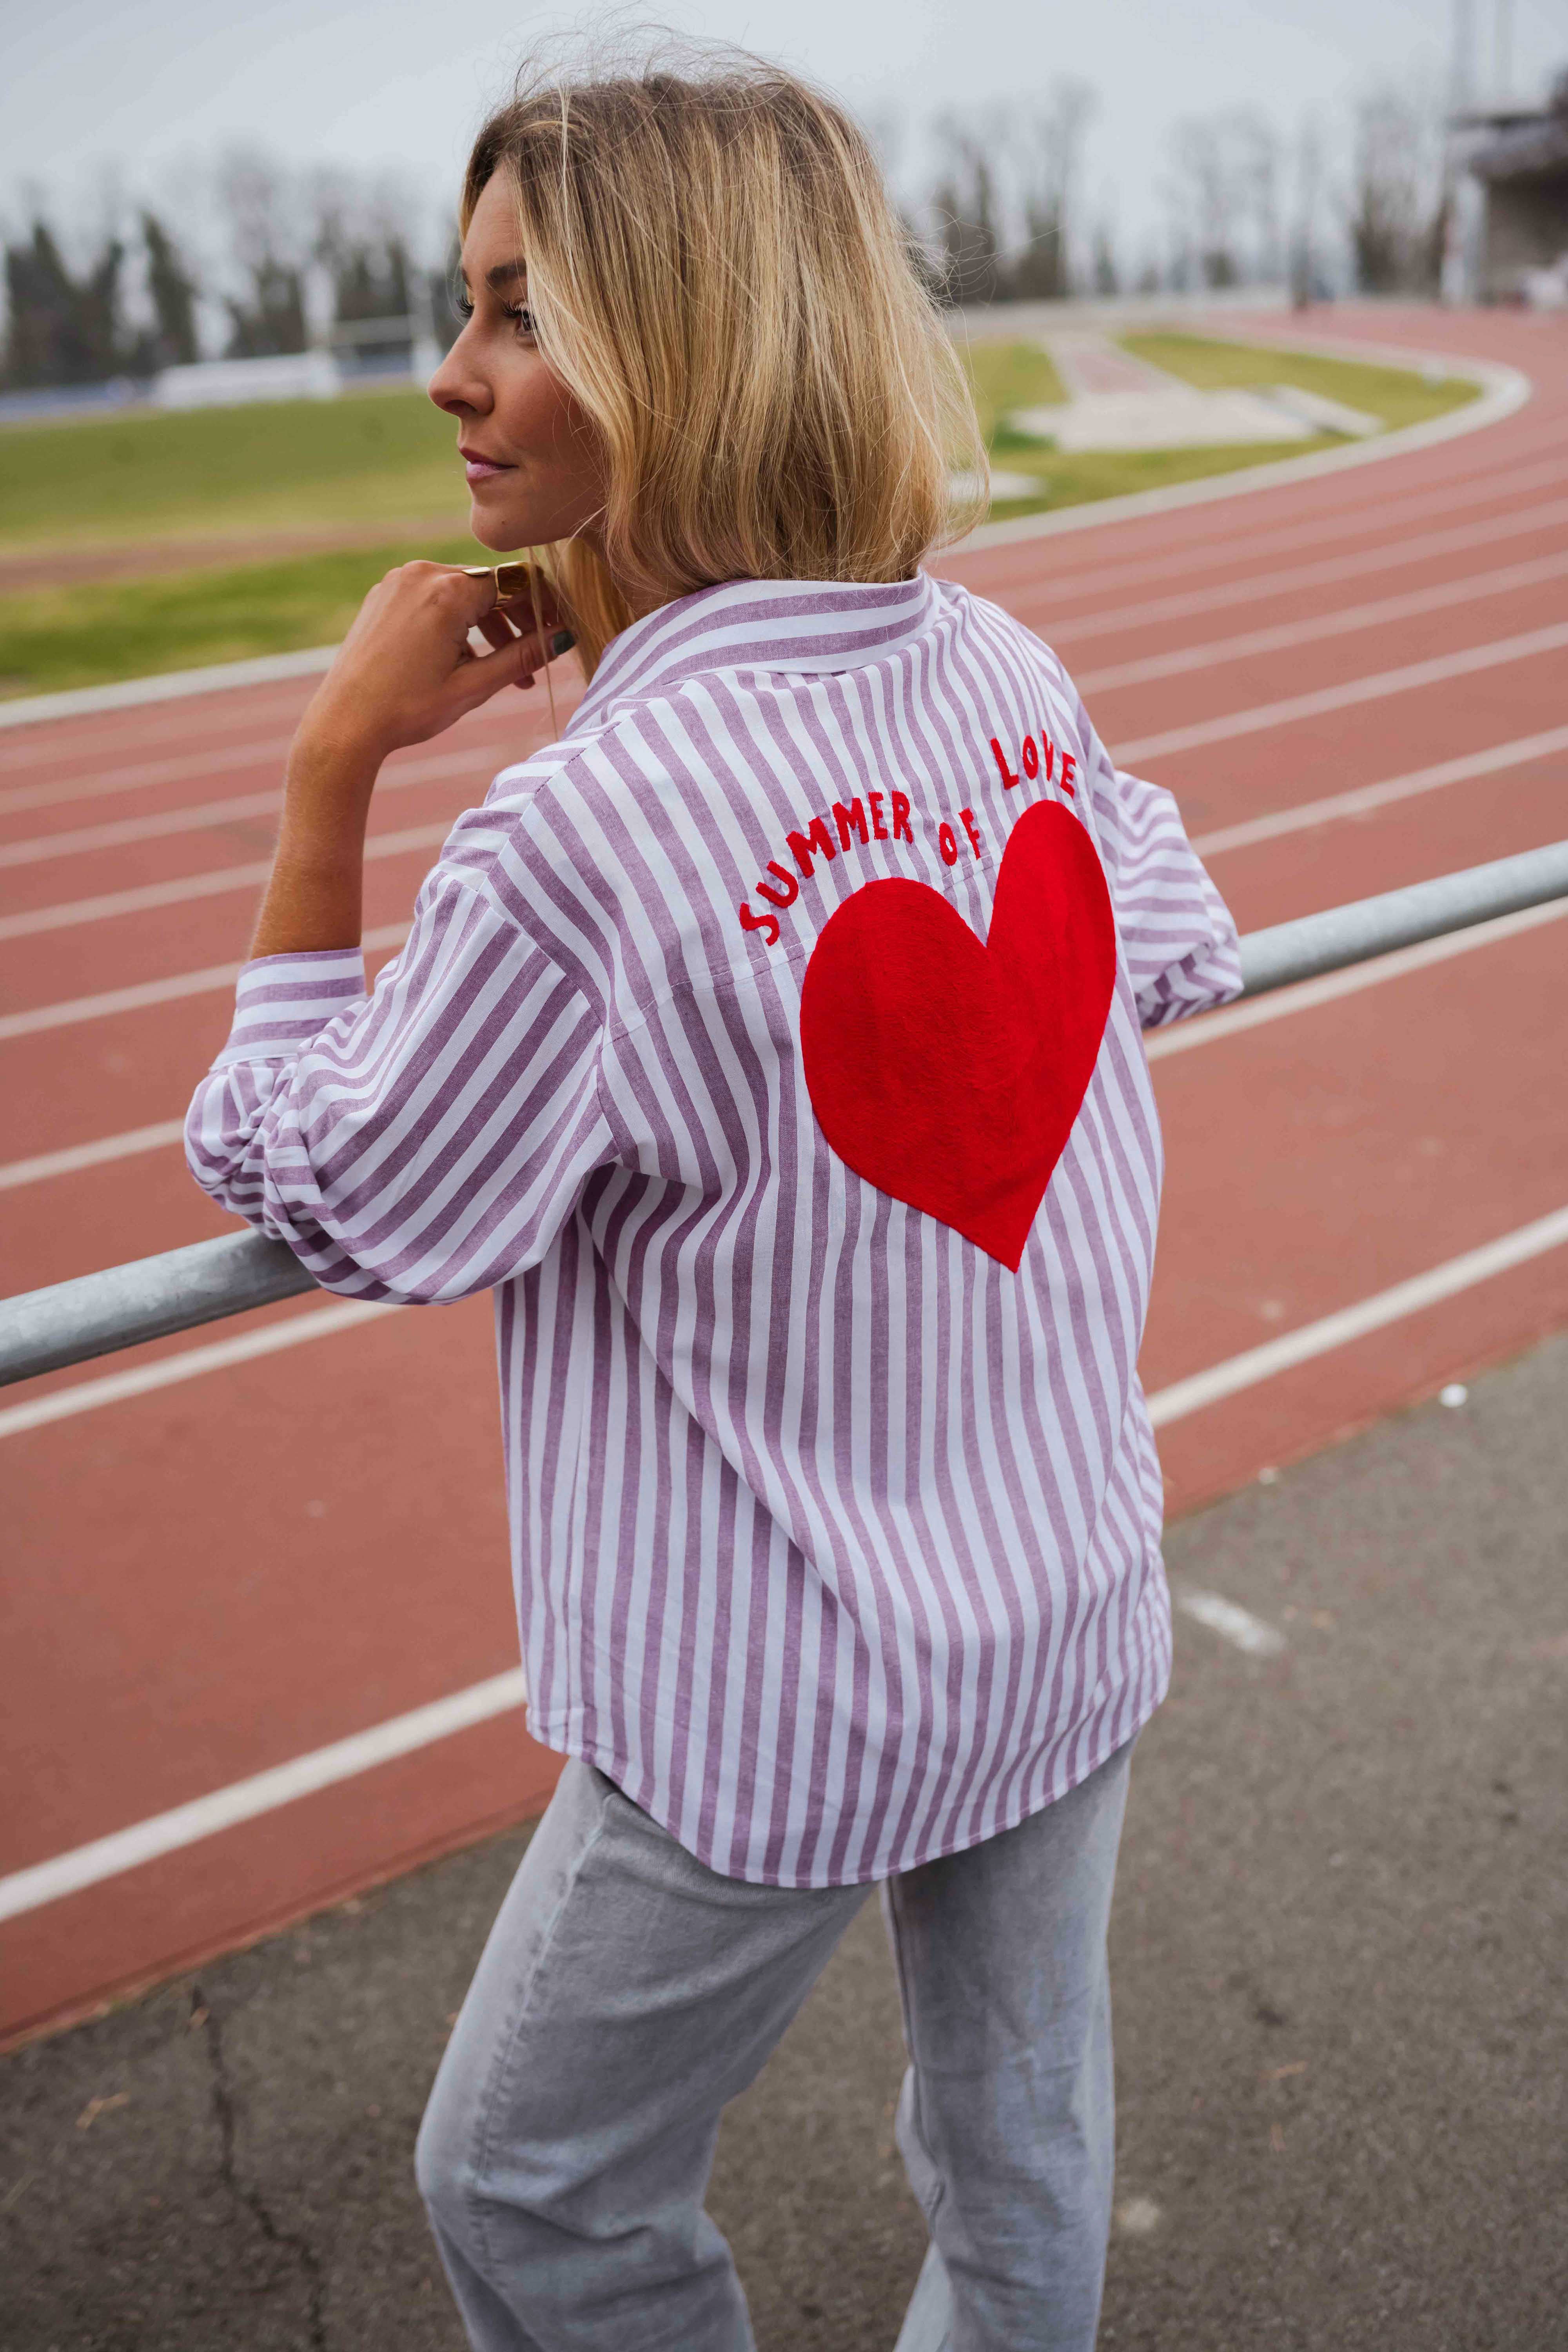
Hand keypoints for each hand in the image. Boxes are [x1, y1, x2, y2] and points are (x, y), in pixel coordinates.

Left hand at [246, 563, 568, 959]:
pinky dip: (453, 623)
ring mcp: (398, 581)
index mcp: (448, 592)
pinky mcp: (383, 595)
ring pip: (460, 593)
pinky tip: (458, 660)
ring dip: (484, 627)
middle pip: (488, 587)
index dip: (541, 610)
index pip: (514, 585)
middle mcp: (422, 574)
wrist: (344, 723)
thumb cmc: (408, 709)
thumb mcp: (474, 686)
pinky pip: (432, 598)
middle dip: (513, 624)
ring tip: (494, 672)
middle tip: (529, 667)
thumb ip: (521, 657)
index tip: (557, 633)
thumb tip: (563, 637)